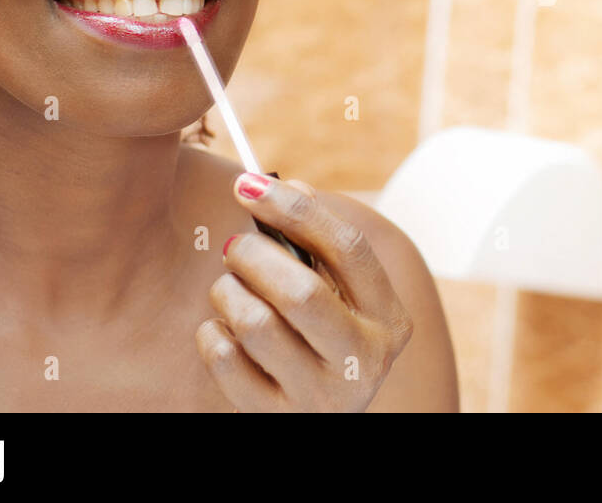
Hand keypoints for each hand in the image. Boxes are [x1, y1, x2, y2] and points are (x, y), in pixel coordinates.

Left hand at [196, 172, 413, 411]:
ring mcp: (320, 396)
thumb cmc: (325, 334)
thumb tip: (281, 188)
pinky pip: (224, 359)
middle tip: (234, 246)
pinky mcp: (275, 417)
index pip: (349, 248)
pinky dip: (212, 332)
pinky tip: (223, 328)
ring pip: (255, 324)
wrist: (320, 416)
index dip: (296, 209)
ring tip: (229, 288)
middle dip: (253, 255)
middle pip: (300, 292)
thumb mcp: (341, 292)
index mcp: (389, 319)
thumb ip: (320, 241)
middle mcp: (363, 361)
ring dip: (228, 292)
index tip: (249, 184)